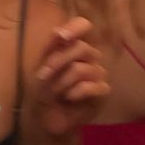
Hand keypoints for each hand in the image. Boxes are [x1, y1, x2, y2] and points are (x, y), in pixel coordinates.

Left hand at [28, 16, 108, 144]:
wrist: (48, 118)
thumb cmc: (45, 90)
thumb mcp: (41, 67)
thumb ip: (50, 48)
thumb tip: (58, 31)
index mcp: (75, 45)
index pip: (84, 26)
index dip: (76, 27)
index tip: (61, 36)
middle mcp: (90, 56)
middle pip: (81, 48)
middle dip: (57, 62)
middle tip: (42, 76)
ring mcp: (99, 73)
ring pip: (82, 68)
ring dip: (61, 82)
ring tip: (55, 93)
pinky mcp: (103, 92)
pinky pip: (90, 86)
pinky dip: (74, 93)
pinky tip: (69, 99)